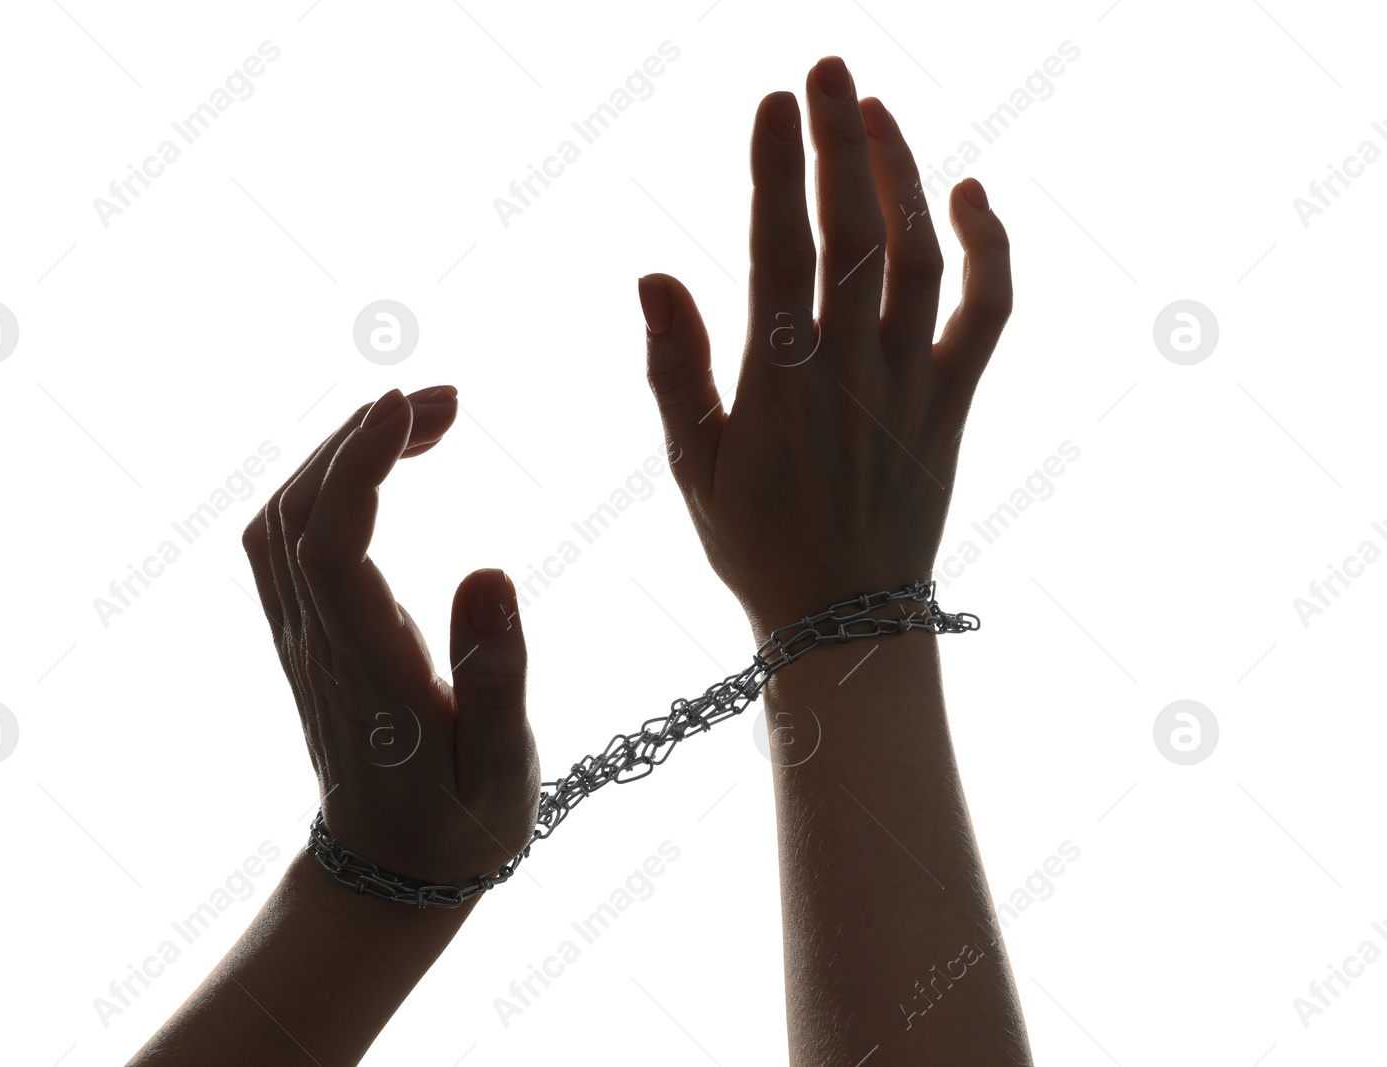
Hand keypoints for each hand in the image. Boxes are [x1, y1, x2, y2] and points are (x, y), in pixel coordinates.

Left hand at [242, 385, 540, 887]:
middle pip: (296, 515)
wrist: (390, 871)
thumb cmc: (460, 822)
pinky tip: (376, 462)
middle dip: (359, 436)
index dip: (356, 469)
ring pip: (280, 520)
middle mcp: (319, 646)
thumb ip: (496, 676)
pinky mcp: (303, 633)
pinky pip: (284, 538)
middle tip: (446, 398)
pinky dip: (323, 481)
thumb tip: (490, 570)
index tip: (410, 407)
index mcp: (368, 674)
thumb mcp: (503, 768)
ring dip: (338, 451)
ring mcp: (301, 638)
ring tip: (421, 418)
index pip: (329, 549)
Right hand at [639, 56, 1011, 638]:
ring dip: (902, 175)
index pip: (780, 251)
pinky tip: (970, 193)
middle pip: (854, 231)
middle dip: (840, 140)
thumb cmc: (755, 542)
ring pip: (918, 255)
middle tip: (825, 68)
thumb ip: (672, 369)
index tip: (773, 100)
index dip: (777, 169)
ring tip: (874, 110)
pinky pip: (988, 311)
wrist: (845, 619)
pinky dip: (991, 249)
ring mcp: (912, 383)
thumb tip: (652, 275)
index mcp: (779, 386)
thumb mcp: (690, 466)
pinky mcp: (956, 400)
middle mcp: (852, 373)